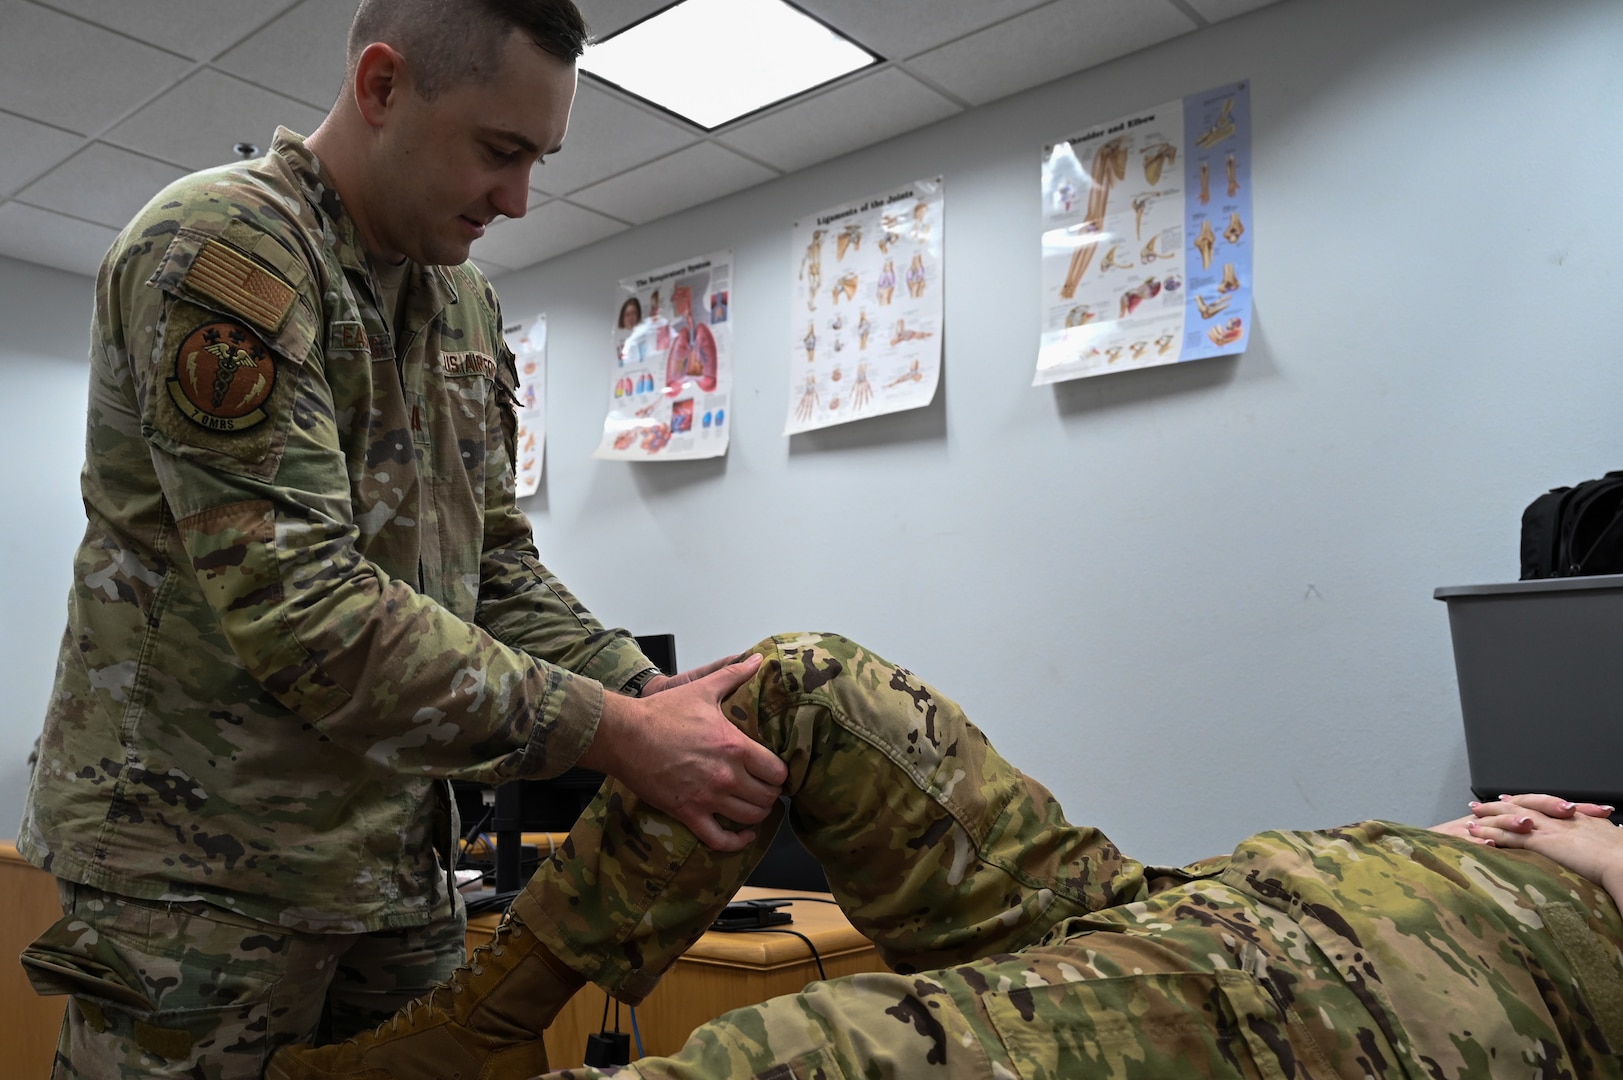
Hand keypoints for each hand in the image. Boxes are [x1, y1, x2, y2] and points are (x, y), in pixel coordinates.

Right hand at [580, 653, 787, 851]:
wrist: (625, 736)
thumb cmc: (663, 712)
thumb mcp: (702, 689)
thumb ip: (733, 674)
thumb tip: (757, 660)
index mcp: (734, 746)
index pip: (776, 770)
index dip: (781, 773)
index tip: (777, 771)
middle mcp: (726, 775)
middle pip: (767, 796)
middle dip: (771, 794)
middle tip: (767, 788)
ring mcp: (707, 797)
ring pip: (749, 818)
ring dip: (758, 814)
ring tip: (756, 806)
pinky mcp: (688, 813)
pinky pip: (719, 839)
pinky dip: (736, 842)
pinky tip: (743, 836)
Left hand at [1459, 794, 1622, 910]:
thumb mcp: (1613, 843)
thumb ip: (1600, 842)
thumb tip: (1604, 848)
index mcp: (1577, 819)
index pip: (1546, 807)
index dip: (1526, 803)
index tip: (1510, 800)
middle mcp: (1559, 819)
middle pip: (1523, 807)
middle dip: (1500, 805)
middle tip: (1482, 804)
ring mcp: (1549, 829)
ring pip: (1510, 819)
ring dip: (1489, 818)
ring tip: (1471, 817)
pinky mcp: (1541, 842)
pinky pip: (1508, 837)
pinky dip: (1490, 834)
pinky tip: (1476, 836)